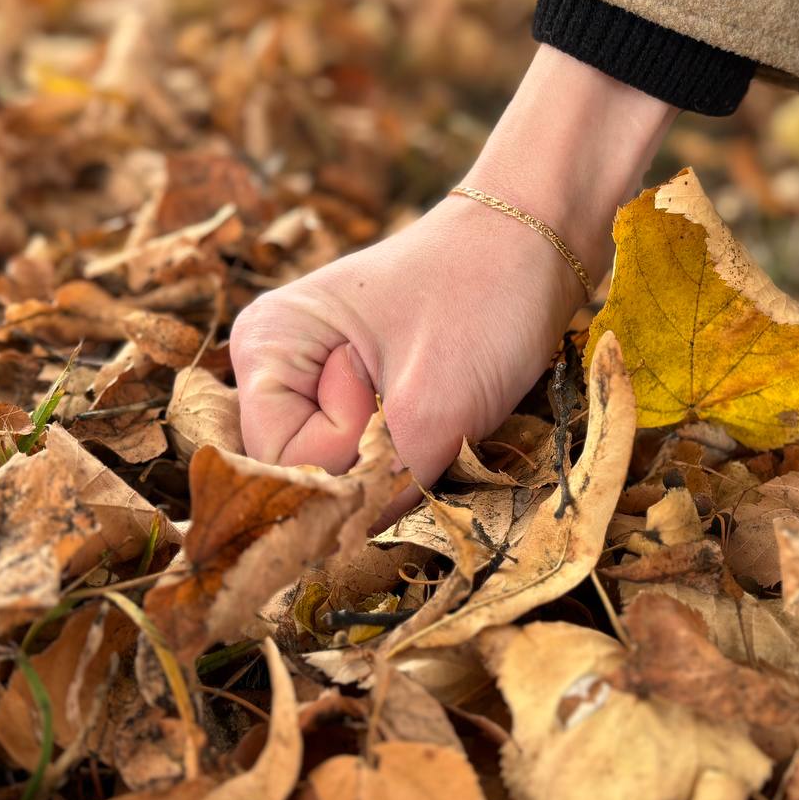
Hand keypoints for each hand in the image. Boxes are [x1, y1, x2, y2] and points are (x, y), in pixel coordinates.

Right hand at [230, 45, 676, 484]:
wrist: (534, 241)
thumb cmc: (485, 302)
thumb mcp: (435, 407)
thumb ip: (378, 488)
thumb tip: (327, 558)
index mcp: (264, 345)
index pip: (278, 462)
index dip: (344, 460)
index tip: (397, 402)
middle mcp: (270, 363)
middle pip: (299, 471)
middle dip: (366, 466)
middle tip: (420, 406)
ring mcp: (308, 376)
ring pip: (335, 470)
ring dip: (390, 460)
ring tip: (430, 399)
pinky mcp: (347, 388)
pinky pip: (360, 453)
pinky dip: (402, 449)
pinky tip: (432, 405)